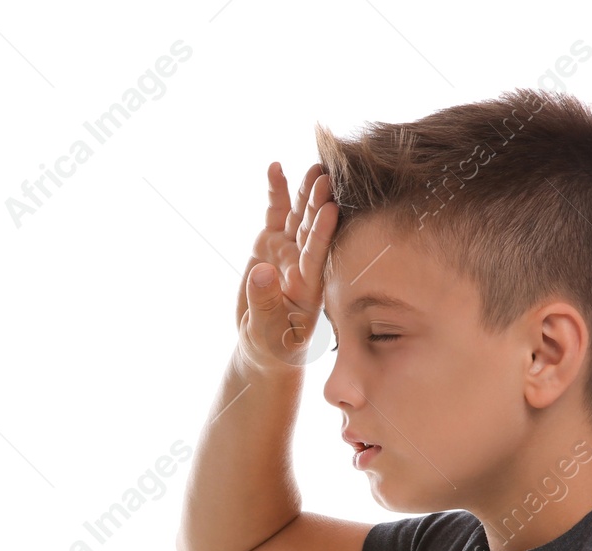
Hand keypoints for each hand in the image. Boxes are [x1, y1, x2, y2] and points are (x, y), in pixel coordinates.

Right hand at [235, 161, 337, 372]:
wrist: (264, 344)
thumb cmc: (272, 344)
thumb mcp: (266, 331)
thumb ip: (264, 302)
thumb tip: (261, 272)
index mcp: (309, 286)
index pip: (318, 256)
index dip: (323, 233)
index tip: (330, 210)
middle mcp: (302, 262)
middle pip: (312, 229)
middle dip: (318, 204)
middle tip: (327, 177)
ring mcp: (287, 250)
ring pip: (298, 216)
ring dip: (305, 192)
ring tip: (314, 167)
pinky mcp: (270, 243)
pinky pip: (275, 213)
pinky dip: (276, 191)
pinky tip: (276, 167)